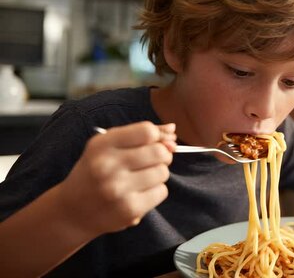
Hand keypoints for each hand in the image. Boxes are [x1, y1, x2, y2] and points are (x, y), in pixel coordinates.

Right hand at [57, 122, 175, 235]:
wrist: (72, 212)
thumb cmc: (95, 172)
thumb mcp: (107, 146)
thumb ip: (140, 134)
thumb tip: (173, 130)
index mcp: (102, 145)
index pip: (147, 131)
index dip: (157, 137)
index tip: (151, 143)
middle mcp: (108, 166)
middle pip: (160, 152)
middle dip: (162, 156)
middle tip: (150, 162)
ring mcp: (118, 190)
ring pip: (163, 173)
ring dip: (158, 175)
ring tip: (140, 179)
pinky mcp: (129, 210)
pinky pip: (162, 192)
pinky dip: (155, 192)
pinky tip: (138, 193)